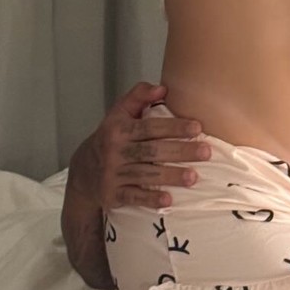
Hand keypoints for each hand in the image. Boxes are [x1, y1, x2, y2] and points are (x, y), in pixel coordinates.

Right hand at [71, 82, 210, 210]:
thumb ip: (138, 96)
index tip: (196, 128)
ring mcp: (114, 174)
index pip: (149, 127)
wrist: (83, 172)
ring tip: (194, 177)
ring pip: (146, 174)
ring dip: (171, 176)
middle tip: (206, 152)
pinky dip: (150, 198)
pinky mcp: (113, 194)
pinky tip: (168, 201)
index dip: (173, 127)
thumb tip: (163, 88)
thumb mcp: (118, 114)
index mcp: (119, 129)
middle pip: (152, 150)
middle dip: (180, 151)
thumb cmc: (110, 138)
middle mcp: (116, 151)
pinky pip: (133, 196)